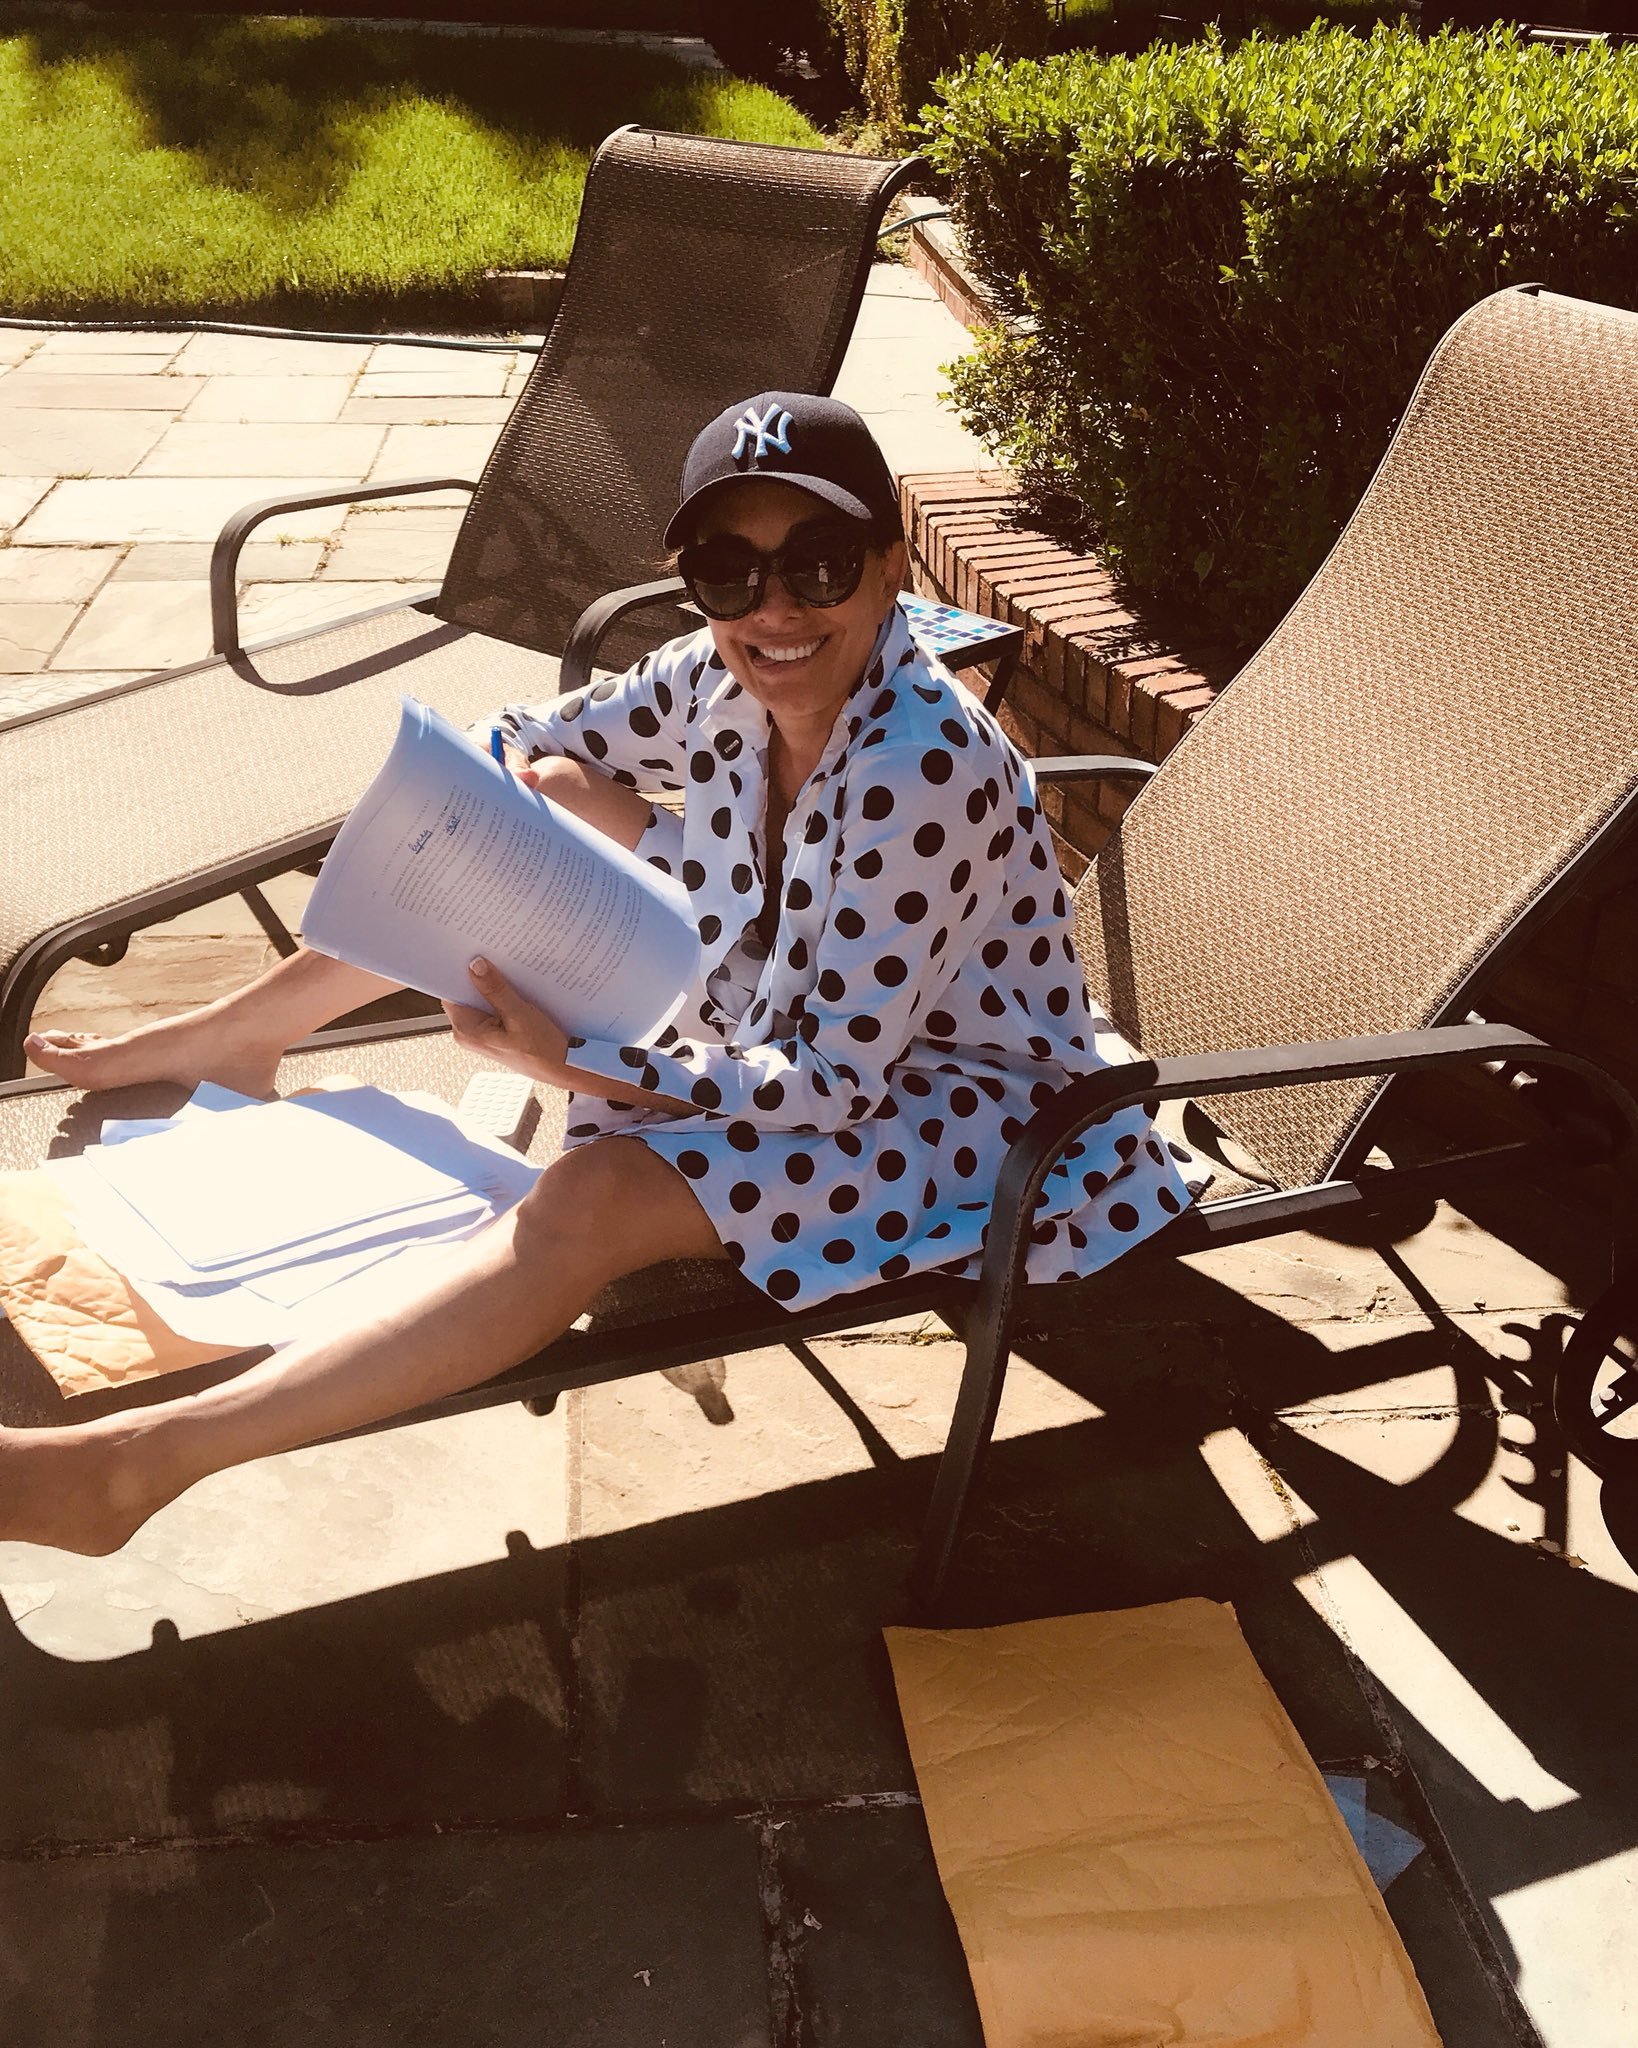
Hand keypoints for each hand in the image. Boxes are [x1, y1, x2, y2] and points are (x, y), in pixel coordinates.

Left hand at [443, 958, 568, 1080]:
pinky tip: (518, 985)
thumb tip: (475, 967)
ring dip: (496, 984)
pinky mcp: (498, 1029)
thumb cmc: (543, 1053)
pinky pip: (496, 1005)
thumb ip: (495, 990)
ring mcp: (485, 1031)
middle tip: (494, 956)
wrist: (565, 1068)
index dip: (458, 972)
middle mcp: (471, 1032)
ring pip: (484, 998)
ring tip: (510, 970)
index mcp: (467, 1031)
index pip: (451, 992)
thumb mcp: (519, 1015)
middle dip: (480, 975)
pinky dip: (505, 994)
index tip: (469, 952)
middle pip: (467, 993)